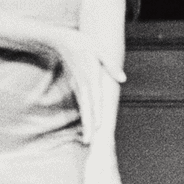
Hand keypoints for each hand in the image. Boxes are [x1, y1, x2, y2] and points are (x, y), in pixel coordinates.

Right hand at [52, 29, 125, 144]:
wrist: (60, 40)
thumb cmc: (82, 43)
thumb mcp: (98, 49)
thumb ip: (111, 65)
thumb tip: (123, 80)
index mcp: (90, 76)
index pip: (95, 98)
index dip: (96, 113)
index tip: (97, 127)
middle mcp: (83, 84)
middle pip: (87, 108)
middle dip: (88, 125)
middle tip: (89, 142)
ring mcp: (78, 86)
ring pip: (83, 108)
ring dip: (86, 124)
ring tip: (87, 140)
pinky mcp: (77, 86)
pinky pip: (81, 103)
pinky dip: (84, 115)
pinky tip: (88, 126)